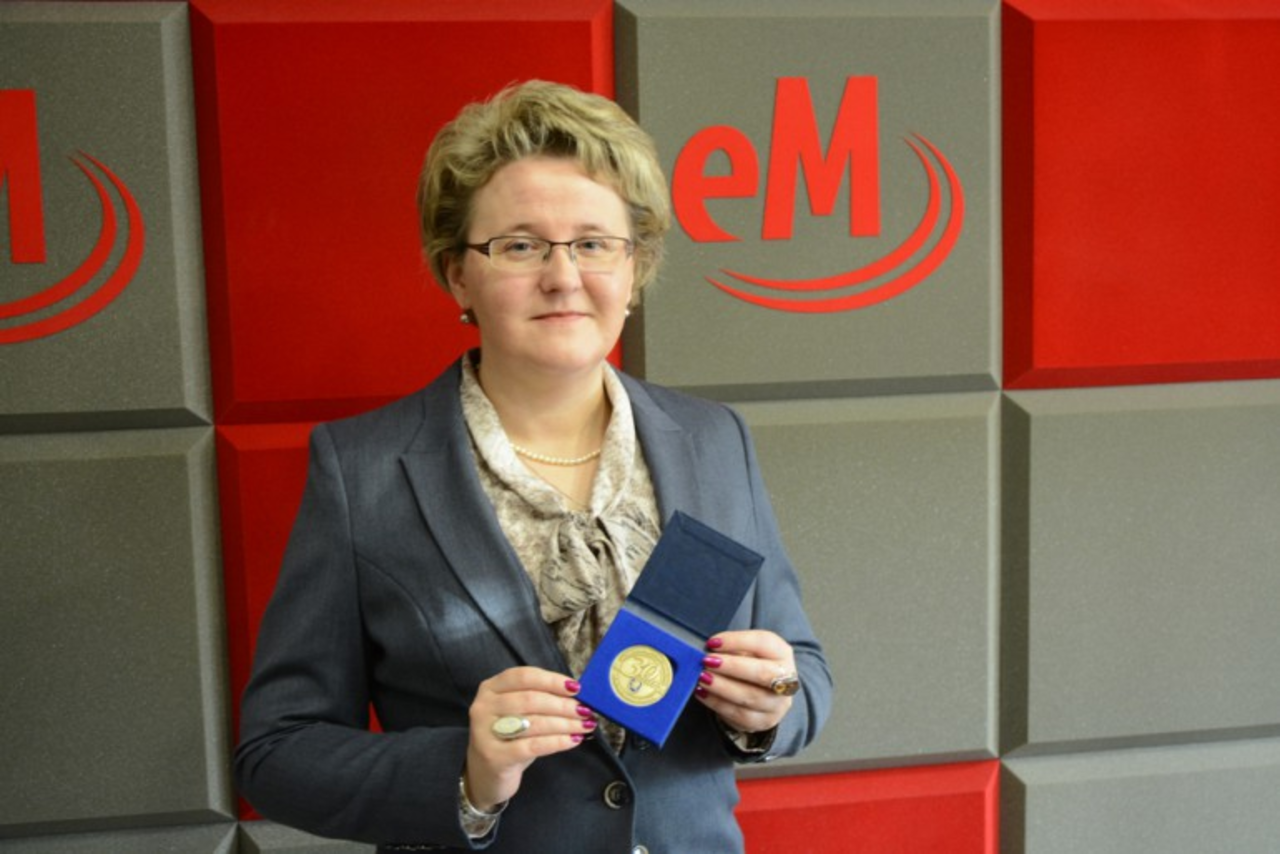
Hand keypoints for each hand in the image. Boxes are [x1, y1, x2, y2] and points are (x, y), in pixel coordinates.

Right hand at [464, 667, 595, 809]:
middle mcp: (483, 706)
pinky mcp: (495, 757)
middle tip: (585, 711)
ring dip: (565, 723)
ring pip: (534, 722)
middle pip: (531, 699)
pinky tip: (573, 741)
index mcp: (490, 688)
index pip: (524, 676)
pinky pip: (533, 746)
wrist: (484, 775)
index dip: (552, 680)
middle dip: (563, 705)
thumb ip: (539, 700)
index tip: (576, 688)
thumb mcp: (518, 713)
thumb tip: (576, 695)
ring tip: (584, 725)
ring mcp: (485, 732)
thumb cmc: (508, 738)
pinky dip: (557, 742)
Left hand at [694, 630, 796, 733]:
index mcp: (782, 653)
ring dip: (722, 687)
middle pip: (762, 673)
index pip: (764, 643)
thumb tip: (710, 650)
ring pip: (751, 697)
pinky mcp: (764, 721)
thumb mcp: (748, 650)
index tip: (713, 642)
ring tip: (702, 678)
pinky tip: (703, 693)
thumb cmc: (752, 664)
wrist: (765, 693)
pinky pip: (739, 715)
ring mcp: (777, 704)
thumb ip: (733, 648)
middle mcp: (786, 680)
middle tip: (707, 662)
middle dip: (732, 667)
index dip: (737, 641)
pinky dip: (717, 703)